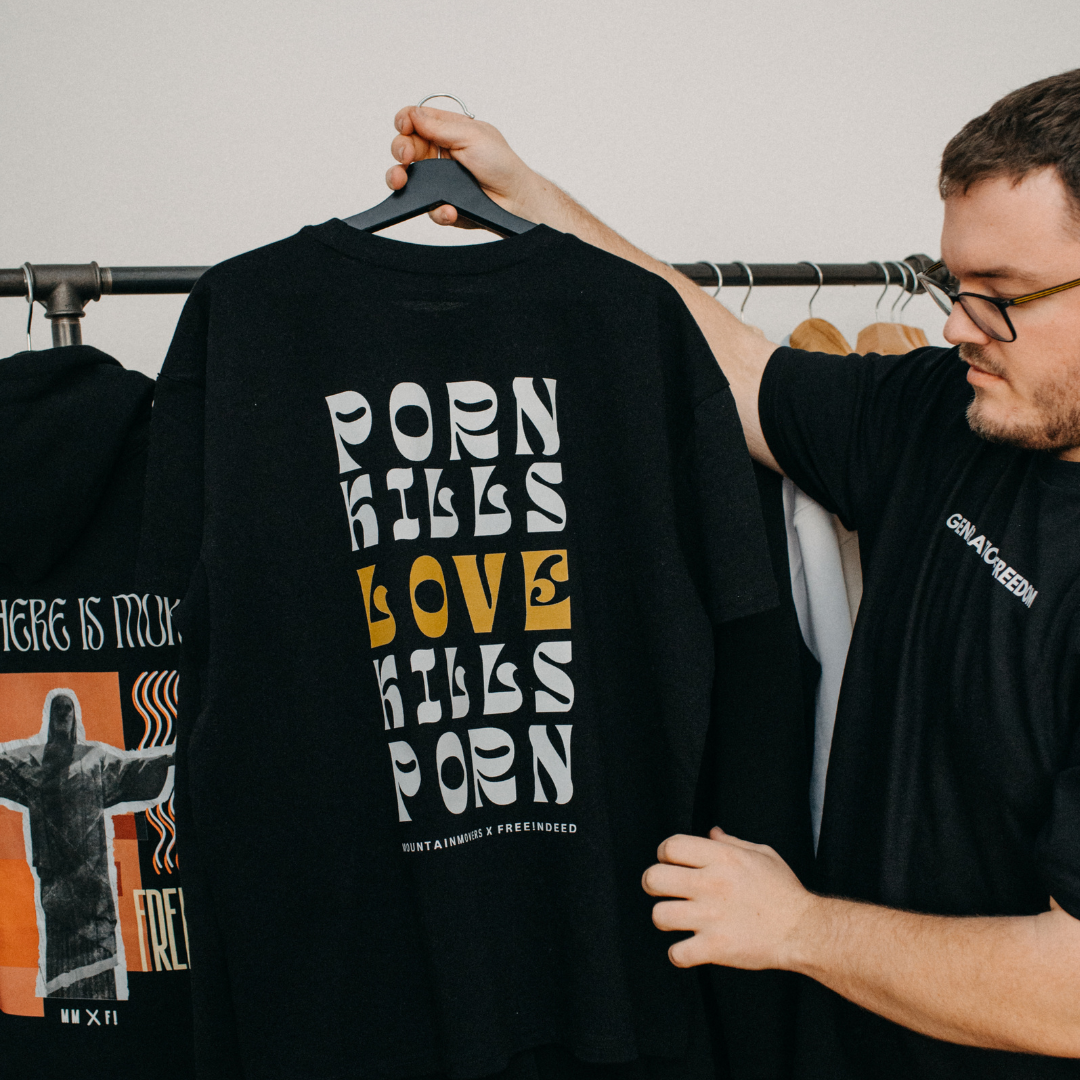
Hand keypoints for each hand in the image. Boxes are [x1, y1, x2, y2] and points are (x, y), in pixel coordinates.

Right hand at [387, 105, 539, 227]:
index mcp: (445, 131)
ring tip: (401, 180)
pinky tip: (449, 208)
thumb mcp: (472, 136)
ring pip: (406, 178)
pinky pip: (428, 206)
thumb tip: (412, 114)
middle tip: (405, 156)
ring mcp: (437, 179)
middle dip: (399, 149)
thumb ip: (440, 127)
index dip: (404, 121)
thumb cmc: (501, 163)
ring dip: (399, 178)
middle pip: (403, 147)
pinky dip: (437, 209)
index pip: (414, 120)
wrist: (515, 199)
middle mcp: (438, 153)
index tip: (404, 127)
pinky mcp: (441, 203)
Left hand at [642, 827, 815, 969]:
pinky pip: (677, 954)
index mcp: (721, 858)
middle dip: (654, 884)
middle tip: (666, 891)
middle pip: (654, 879)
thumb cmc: (784, 891)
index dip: (664, 854)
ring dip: (665, 918)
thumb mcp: (761, 854)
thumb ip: (731, 843)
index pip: (670, 846)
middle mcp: (711, 884)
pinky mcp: (715, 948)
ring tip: (677, 919)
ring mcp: (711, 917)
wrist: (805, 930)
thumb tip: (711, 833)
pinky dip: (679, 954)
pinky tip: (689, 948)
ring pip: (659, 916)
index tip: (671, 863)